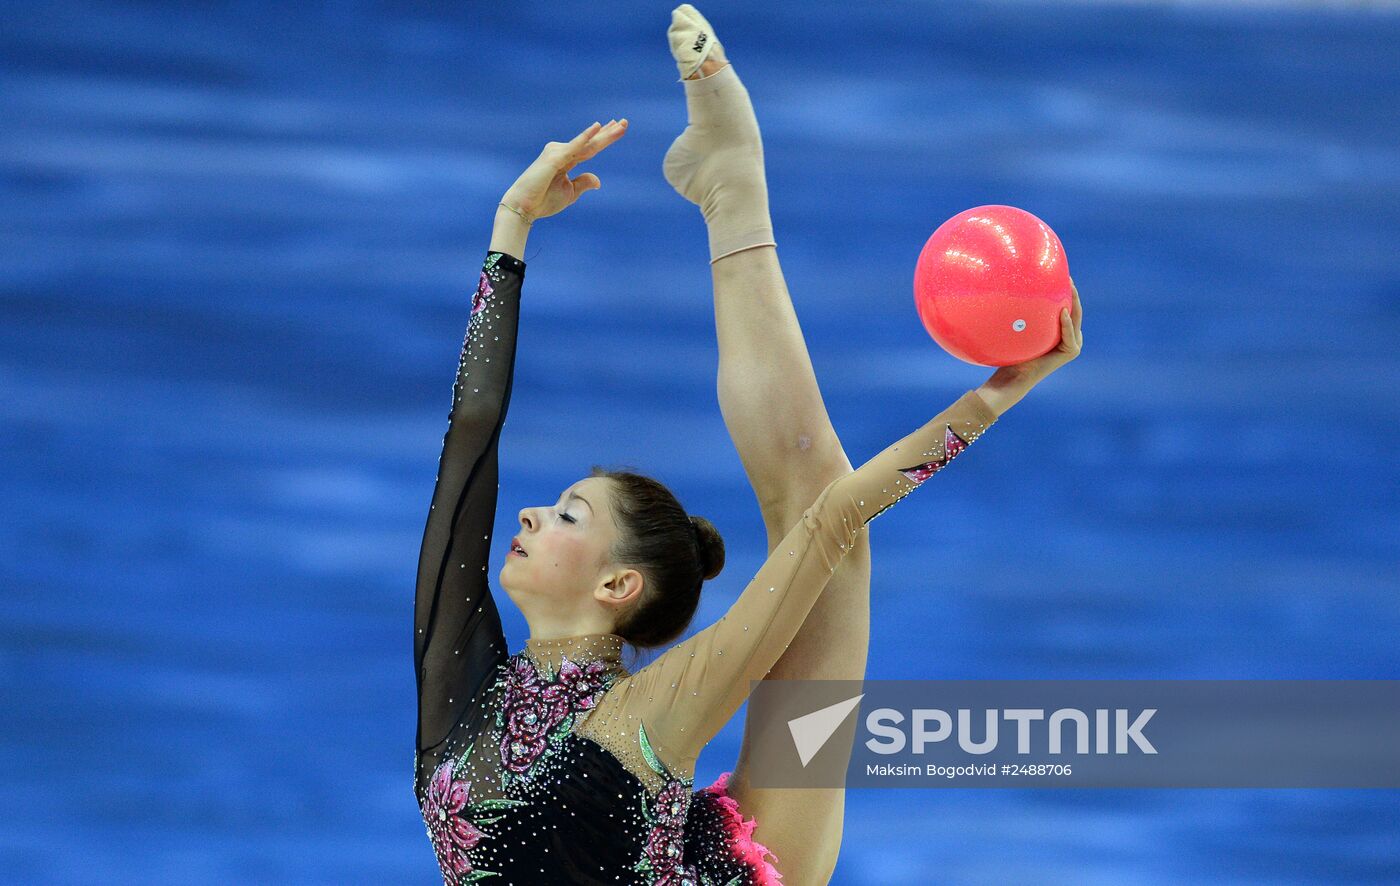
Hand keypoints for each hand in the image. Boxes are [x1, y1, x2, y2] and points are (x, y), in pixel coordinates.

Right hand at [501, 119, 628, 221]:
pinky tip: (597, 126)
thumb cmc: (543, 201)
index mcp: (566, 160)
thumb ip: (583, 182)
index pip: (590, 147)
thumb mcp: (570, 193)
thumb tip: (598, 180)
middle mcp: (562, 152)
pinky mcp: (555, 157)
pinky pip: (575, 146)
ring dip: (605, 134)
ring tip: (621, 125)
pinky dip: (586, 137)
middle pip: (591, 142)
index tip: (618, 128)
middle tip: (626, 122)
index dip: (604, 138)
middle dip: (608, 132)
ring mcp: (558, 153)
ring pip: (587, 144)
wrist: (524, 207)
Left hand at [1005, 279, 1082, 382]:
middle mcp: (1071, 336)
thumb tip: (1015, 289)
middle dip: (1072, 292)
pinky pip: (1069, 334)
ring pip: (1076, 318)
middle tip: (1067, 276)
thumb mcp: (1022, 328)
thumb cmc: (1014, 351)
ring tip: (1069, 287)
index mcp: (1062, 330)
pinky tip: (1063, 312)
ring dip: (1073, 302)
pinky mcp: (1071, 351)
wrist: (1015, 374)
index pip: (1067, 306)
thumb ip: (1026, 313)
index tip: (1060, 274)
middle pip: (1075, 309)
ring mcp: (1073, 344)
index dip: (1066, 291)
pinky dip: (1066, 323)